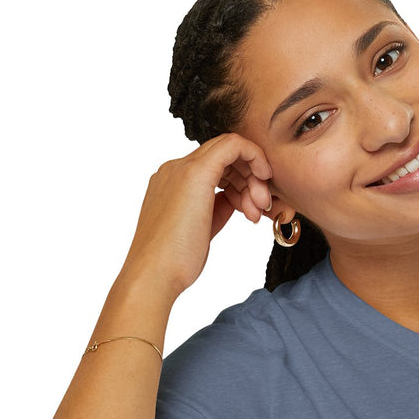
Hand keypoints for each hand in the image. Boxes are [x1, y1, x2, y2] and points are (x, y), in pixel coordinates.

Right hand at [117, 133, 272, 300]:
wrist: (155, 273)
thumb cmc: (175, 261)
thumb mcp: (202, 228)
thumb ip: (217, 208)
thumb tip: (236, 199)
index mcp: (172, 182)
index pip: (215, 167)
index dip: (240, 182)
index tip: (252, 208)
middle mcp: (175, 169)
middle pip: (224, 157)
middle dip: (250, 179)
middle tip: (260, 209)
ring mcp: (182, 168)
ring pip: (230, 150)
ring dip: (253, 178)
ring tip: (257, 212)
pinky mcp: (196, 173)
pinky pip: (233, 145)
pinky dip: (255, 157)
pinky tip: (263, 179)